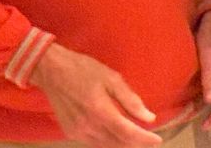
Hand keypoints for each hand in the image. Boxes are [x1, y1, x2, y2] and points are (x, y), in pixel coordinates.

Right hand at [30, 42, 160, 146]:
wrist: (53, 71)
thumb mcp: (112, 78)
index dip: (144, 139)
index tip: (157, 140)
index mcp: (100, 111)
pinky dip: (108, 142)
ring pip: (106, 146)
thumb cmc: (85, 70)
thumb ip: (130, 100)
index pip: (127, 133)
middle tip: (151, 140)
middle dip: (136, 144)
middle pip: (118, 143)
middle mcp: (88, 126)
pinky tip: (117, 136)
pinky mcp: (71, 132)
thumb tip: (149, 117)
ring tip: (137, 139)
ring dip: (123, 144)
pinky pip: (94, 143)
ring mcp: (77, 132)